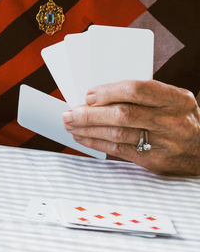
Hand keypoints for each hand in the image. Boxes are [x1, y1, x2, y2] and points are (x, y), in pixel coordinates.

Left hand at [63, 80, 199, 175]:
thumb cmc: (182, 120)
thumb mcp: (174, 101)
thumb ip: (143, 96)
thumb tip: (96, 96)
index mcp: (177, 99)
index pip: (137, 90)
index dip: (108, 91)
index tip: (88, 95)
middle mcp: (173, 121)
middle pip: (123, 114)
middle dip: (90, 113)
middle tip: (70, 112)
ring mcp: (165, 143)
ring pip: (118, 134)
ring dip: (88, 128)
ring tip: (70, 123)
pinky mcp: (156, 162)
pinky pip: (120, 151)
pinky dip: (96, 142)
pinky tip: (82, 137)